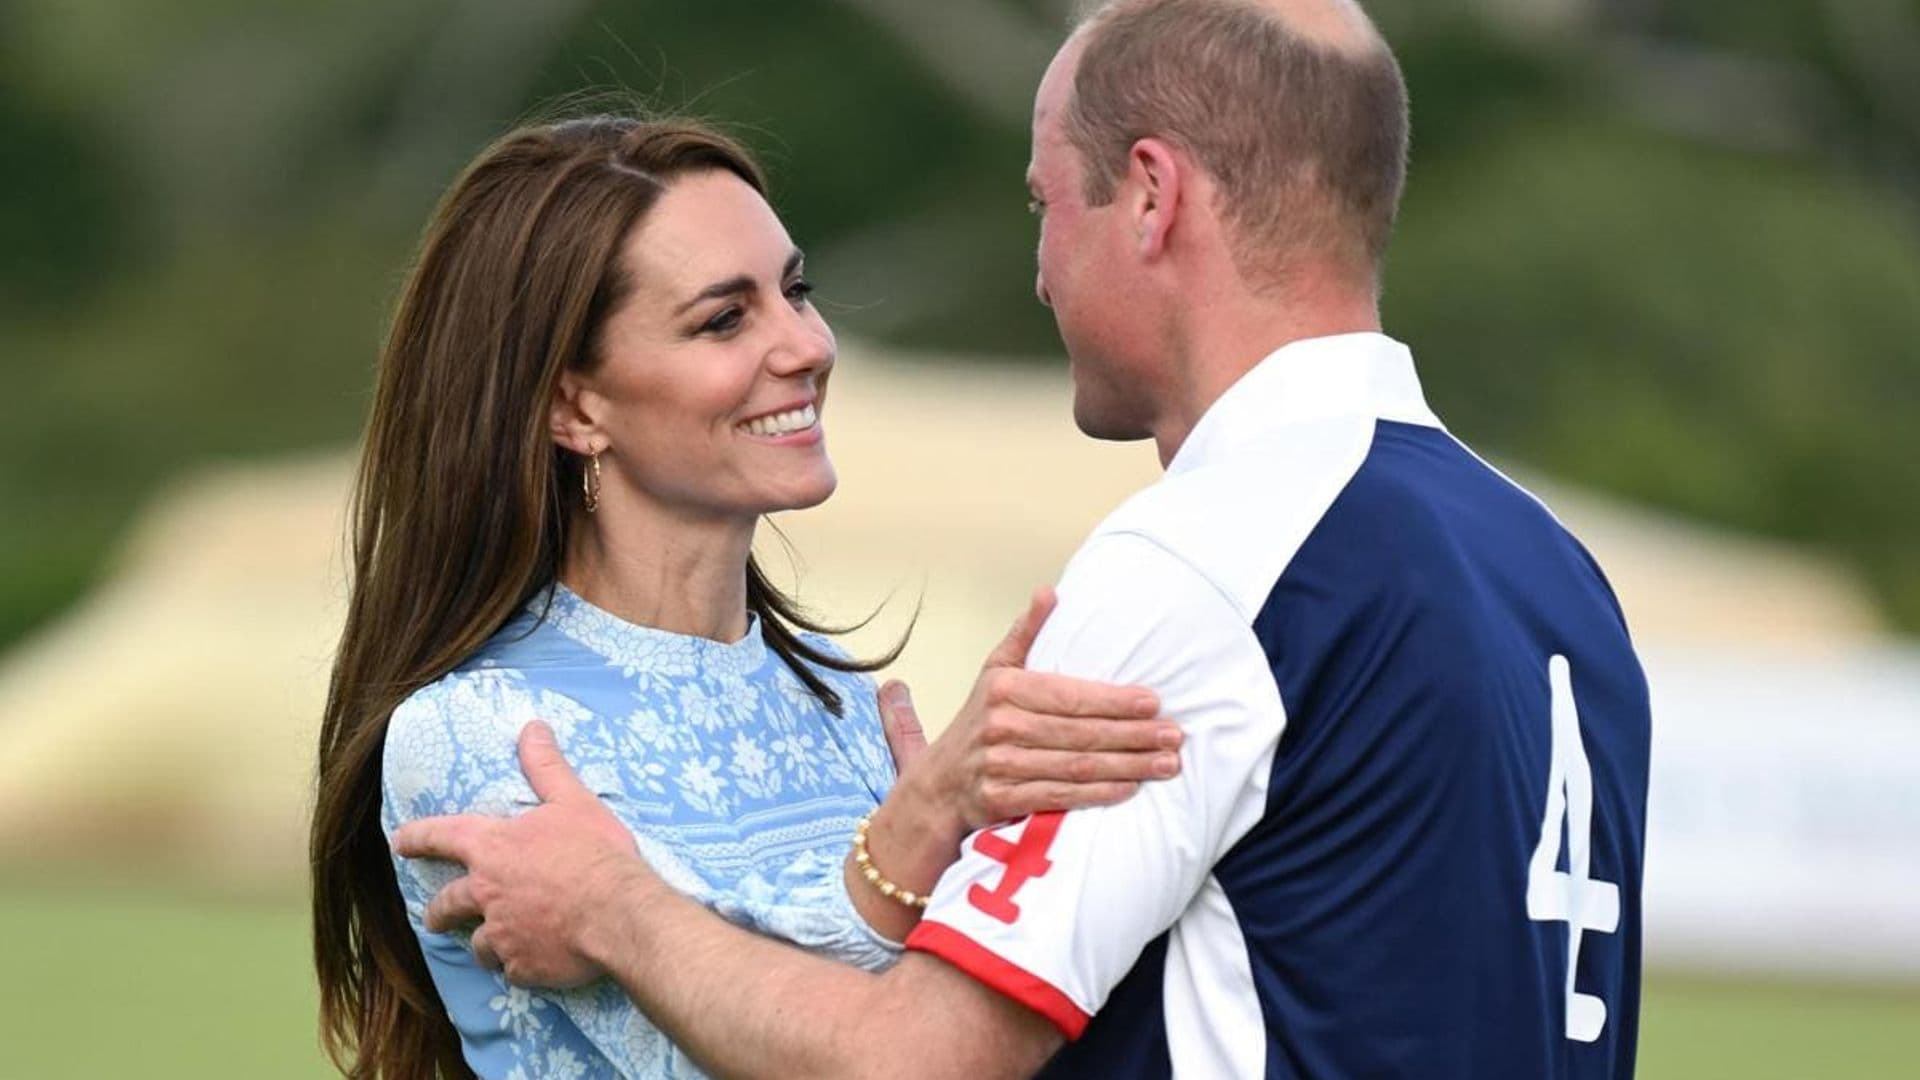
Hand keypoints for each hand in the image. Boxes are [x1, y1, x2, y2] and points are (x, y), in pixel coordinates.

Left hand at [390, 721, 655, 987]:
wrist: (618, 912)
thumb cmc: (594, 853)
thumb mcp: (572, 801)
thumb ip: (546, 767)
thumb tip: (531, 726)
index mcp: (493, 848)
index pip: (442, 837)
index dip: (417, 837)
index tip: (398, 842)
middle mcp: (486, 893)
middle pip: (448, 904)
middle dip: (438, 911)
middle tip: (434, 918)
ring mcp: (501, 933)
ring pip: (478, 944)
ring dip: (483, 943)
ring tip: (493, 947)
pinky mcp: (522, 966)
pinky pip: (511, 969)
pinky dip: (518, 965)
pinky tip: (532, 962)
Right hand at [887, 587, 1181, 838]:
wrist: (938, 784)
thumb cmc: (979, 721)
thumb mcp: (994, 671)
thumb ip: (1025, 633)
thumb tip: (1049, 592)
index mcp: (1004, 689)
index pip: (1070, 695)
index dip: (1114, 700)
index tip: (1153, 702)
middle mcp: (1001, 726)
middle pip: (1080, 732)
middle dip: (1133, 736)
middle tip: (1174, 736)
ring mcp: (1000, 766)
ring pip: (1076, 766)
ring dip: (1127, 766)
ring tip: (1166, 764)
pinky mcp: (1002, 801)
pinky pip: (1060, 797)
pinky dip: (1098, 794)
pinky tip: (1130, 788)